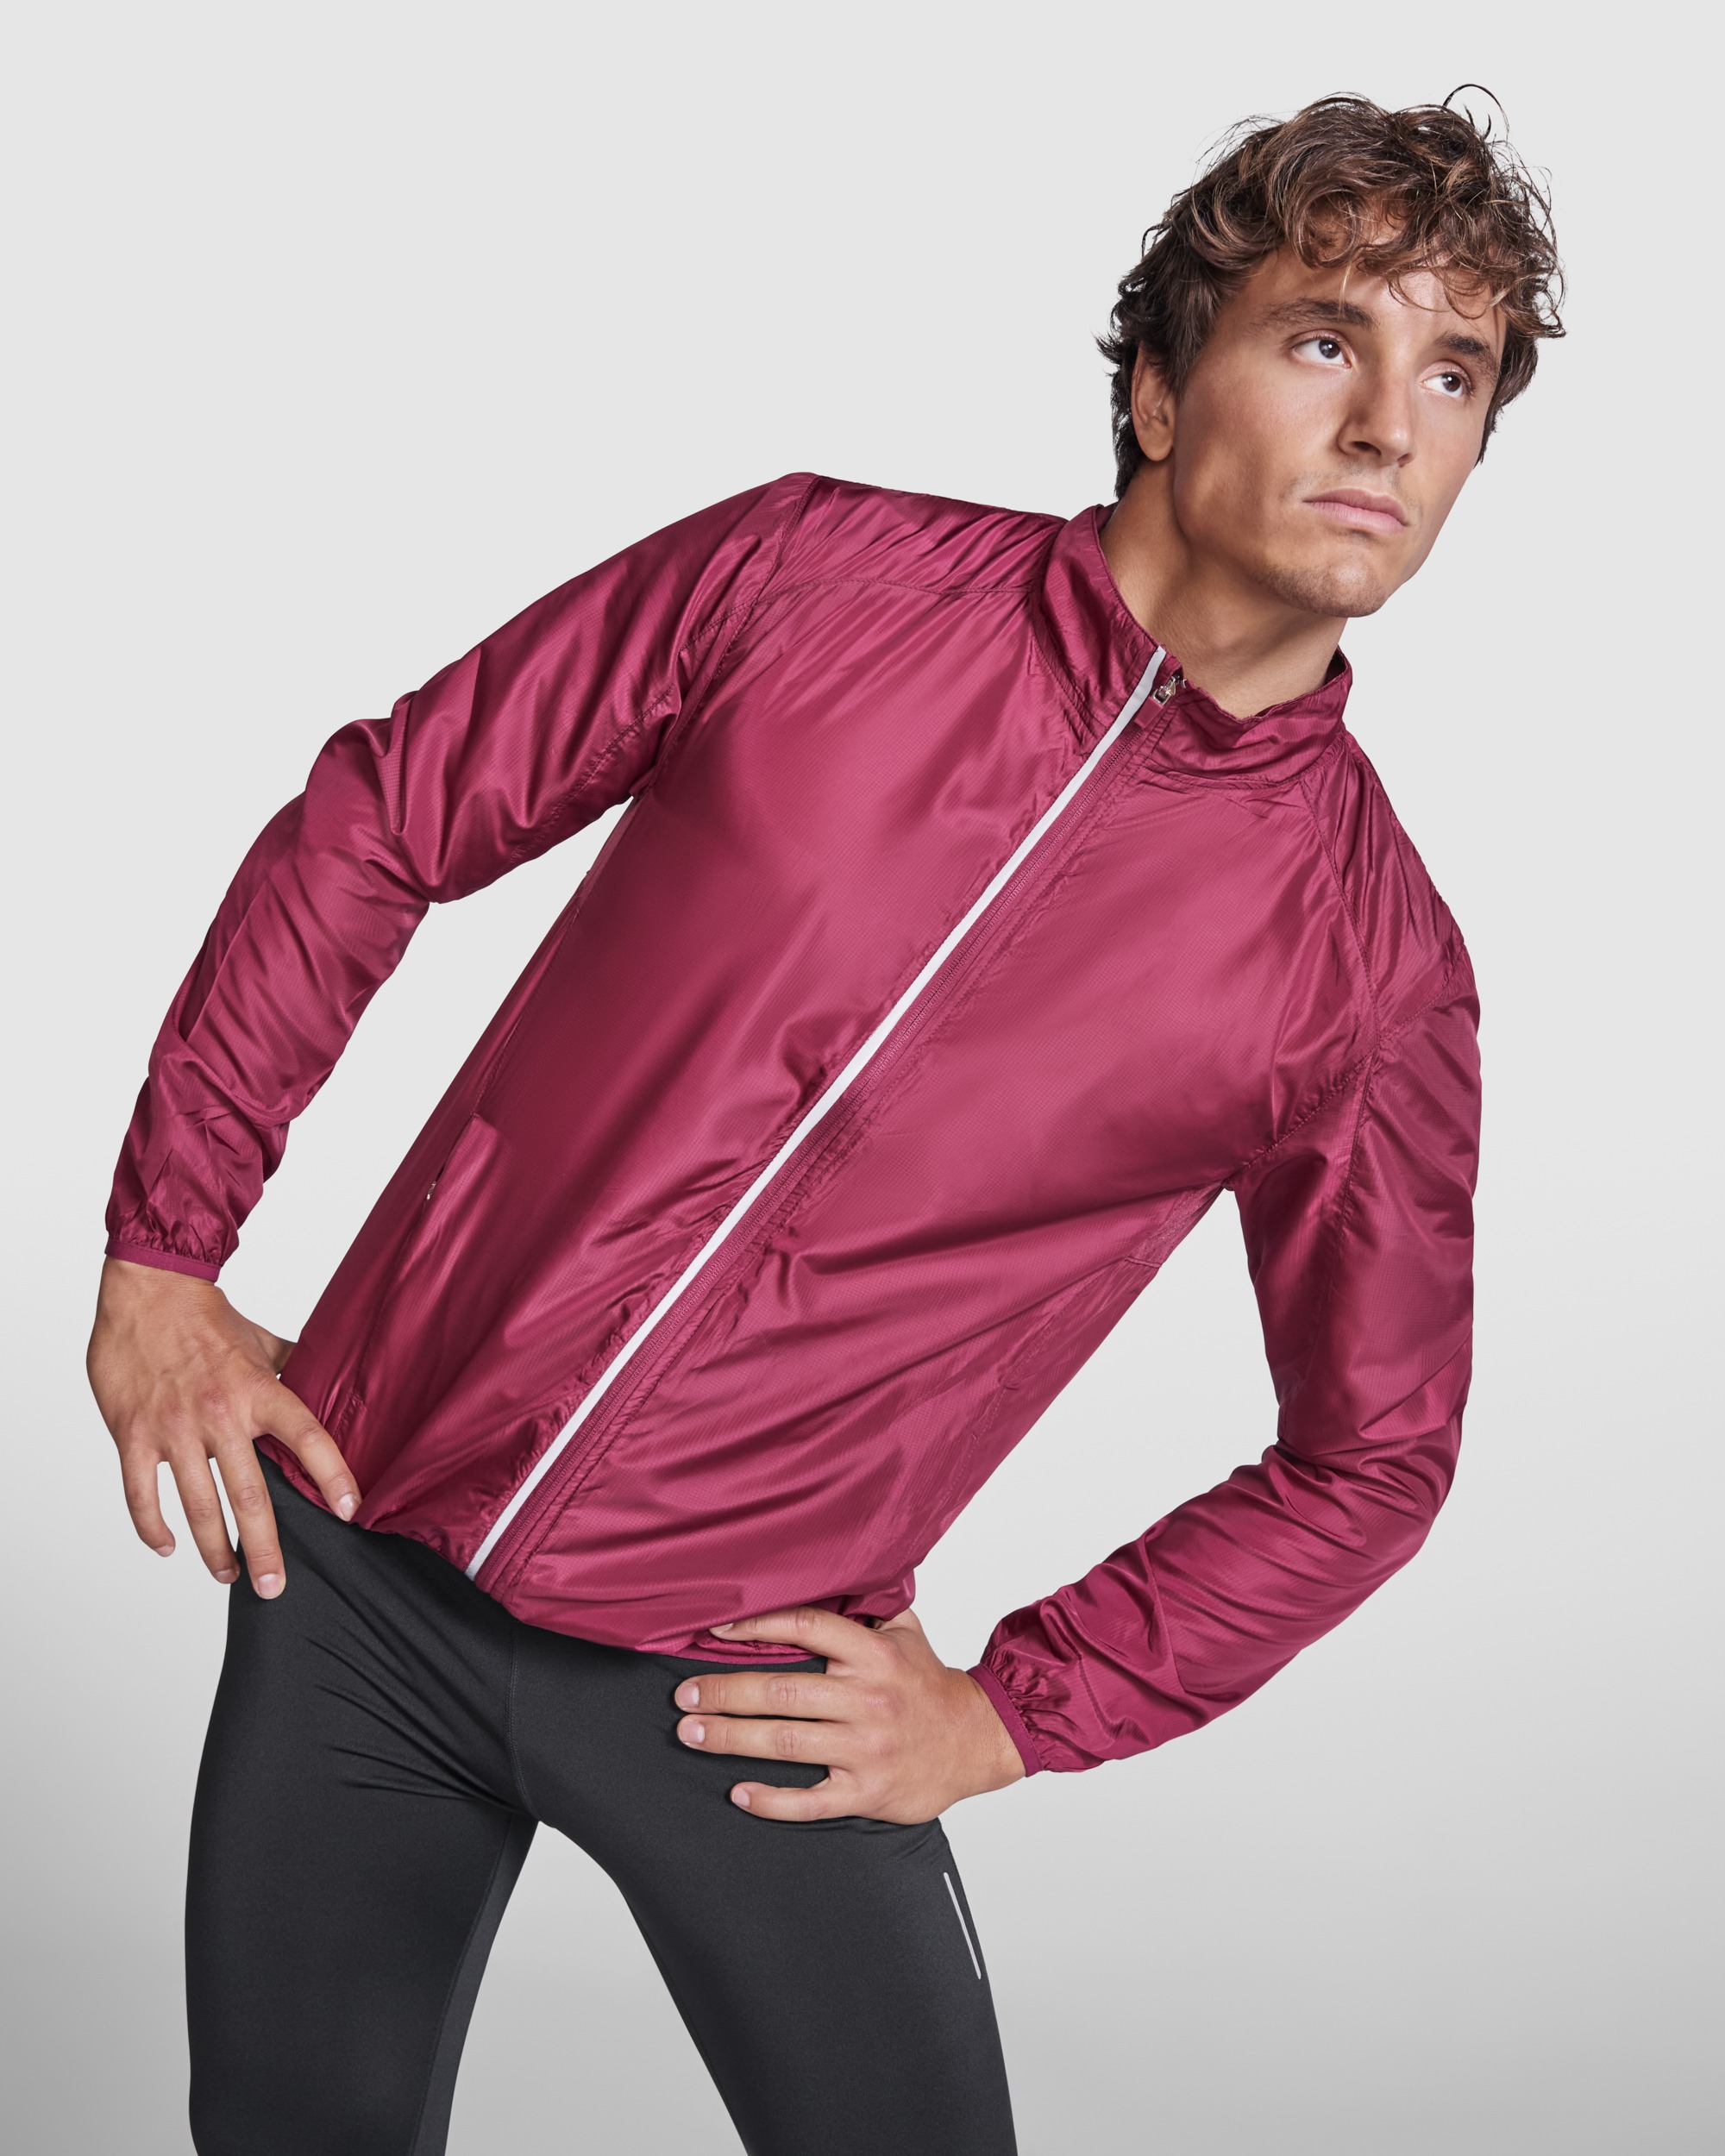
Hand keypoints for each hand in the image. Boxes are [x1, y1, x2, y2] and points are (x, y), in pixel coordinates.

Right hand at [86, 1256, 360, 1597]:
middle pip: (250, 1495)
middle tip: (274, 1585)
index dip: (332, 1474)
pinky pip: (142, 1494)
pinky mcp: (133, 1435)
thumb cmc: (208, 1316)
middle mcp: (220, 1416)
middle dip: (264, 1548)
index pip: (307, 1437)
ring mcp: (174, 1429)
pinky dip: (153, 1527)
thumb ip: (293, 1370)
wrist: (149, 1290)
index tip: (349, 1510)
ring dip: (213, 1549)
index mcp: (258, 1391)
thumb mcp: (262, 1342)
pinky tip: (167, 1547)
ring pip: (198, 1506)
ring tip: (228, 1575)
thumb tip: (329, 1382)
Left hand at [674, 1605, 1025, 1822]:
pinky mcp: (867, 1791)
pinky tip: (738, 1793)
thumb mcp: (905, 1632)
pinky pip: (810, 1800)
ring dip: (731, 1738)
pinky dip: (771, 1800)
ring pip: (785, 1743)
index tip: (714, 1629)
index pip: (807, 1627)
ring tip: (691, 1732)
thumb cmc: (929, 1684)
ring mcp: (867, 1748)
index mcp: (874, 1654)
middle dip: (725, 1692)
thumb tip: (818, 1571)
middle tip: (683, 1693)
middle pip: (782, 1692)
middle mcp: (868, 1698)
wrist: (978, 1740)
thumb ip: (863, 1606)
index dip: (757, 1625)